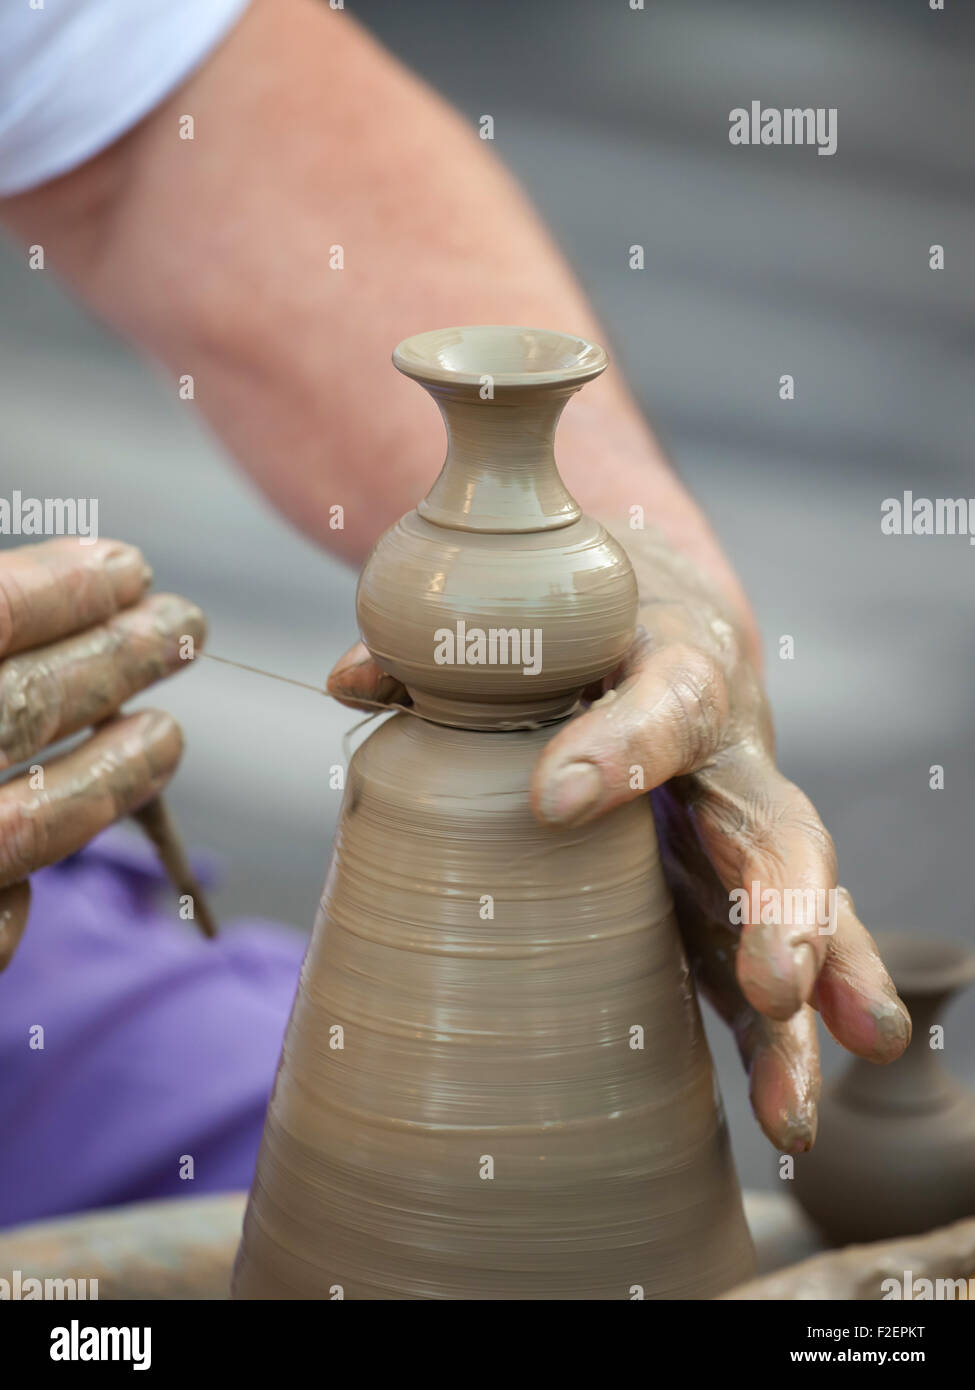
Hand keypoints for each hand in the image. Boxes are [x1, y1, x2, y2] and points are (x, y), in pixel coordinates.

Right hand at [0, 540, 204, 970]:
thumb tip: (91, 580)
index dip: (65, 591)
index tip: (128, 571)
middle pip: (30, 707)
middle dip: (120, 661)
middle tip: (184, 627)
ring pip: (36, 822)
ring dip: (121, 773)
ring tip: (168, 735)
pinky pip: (0, 916)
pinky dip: (29, 881)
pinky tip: (55, 853)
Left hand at [327, 521, 910, 1154]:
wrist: (666, 615)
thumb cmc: (585, 616)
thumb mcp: (528, 608)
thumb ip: (448, 646)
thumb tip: (355, 679)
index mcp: (677, 662)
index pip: (668, 697)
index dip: (623, 746)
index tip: (553, 801)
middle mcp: (728, 759)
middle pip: (774, 830)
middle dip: (778, 911)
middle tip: (770, 984)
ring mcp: (734, 836)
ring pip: (792, 924)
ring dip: (806, 1017)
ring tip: (794, 1110)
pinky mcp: (723, 895)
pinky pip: (759, 967)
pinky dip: (776, 1042)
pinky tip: (784, 1121)